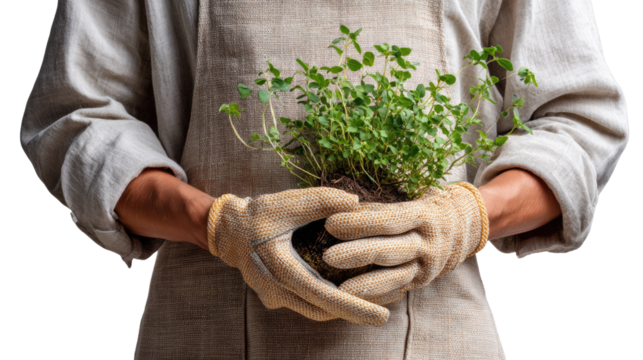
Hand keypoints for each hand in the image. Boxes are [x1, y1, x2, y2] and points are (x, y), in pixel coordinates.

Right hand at [207, 187, 390, 325]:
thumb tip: (356, 202)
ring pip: (315, 311)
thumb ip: (322, 200)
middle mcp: (276, 290)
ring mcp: (274, 297)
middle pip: (323, 310)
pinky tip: (348, 293)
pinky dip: (328, 302)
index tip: (382, 315)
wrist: (228, 230)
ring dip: (342, 309)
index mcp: (281, 268)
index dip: (354, 307)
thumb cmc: (259, 215)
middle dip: (355, 312)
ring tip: (374, 303)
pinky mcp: (275, 297)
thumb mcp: (288, 202)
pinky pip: (306, 304)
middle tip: (386, 312)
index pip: (324, 295)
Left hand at [322, 183, 488, 304]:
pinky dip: (377, 297)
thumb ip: (376, 210)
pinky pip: (397, 291)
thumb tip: (338, 209)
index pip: (388, 219)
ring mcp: (426, 266)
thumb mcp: (408, 203)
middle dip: (358, 254)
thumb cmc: (423, 210)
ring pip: (395, 276)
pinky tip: (355, 303)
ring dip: (367, 285)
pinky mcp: (421, 282)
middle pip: (390, 249)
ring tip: (340, 290)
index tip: (330, 223)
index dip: (359, 222)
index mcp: (422, 215)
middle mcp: (427, 242)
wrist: (464, 228)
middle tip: (328, 257)